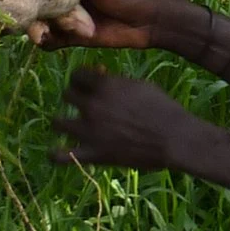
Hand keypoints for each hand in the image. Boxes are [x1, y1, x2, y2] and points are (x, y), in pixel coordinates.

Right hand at [27, 0, 170, 50]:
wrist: (151, 21)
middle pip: (42, 3)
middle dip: (36, 9)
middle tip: (34, 15)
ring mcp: (71, 18)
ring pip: (44, 22)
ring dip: (39, 27)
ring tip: (42, 31)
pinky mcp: (75, 38)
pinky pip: (53, 41)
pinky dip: (46, 41)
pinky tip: (46, 38)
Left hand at [51, 68, 198, 172]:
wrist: (174, 138)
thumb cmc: (162, 108)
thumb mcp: (140, 85)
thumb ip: (116, 81)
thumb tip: (100, 76)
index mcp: (105, 86)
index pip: (77, 74)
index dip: (83, 78)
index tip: (89, 83)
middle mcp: (92, 106)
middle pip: (66, 95)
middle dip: (75, 96)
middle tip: (85, 104)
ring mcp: (89, 131)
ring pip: (57, 122)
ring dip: (62, 122)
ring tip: (70, 125)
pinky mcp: (92, 154)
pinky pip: (60, 156)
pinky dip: (55, 154)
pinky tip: (57, 151)